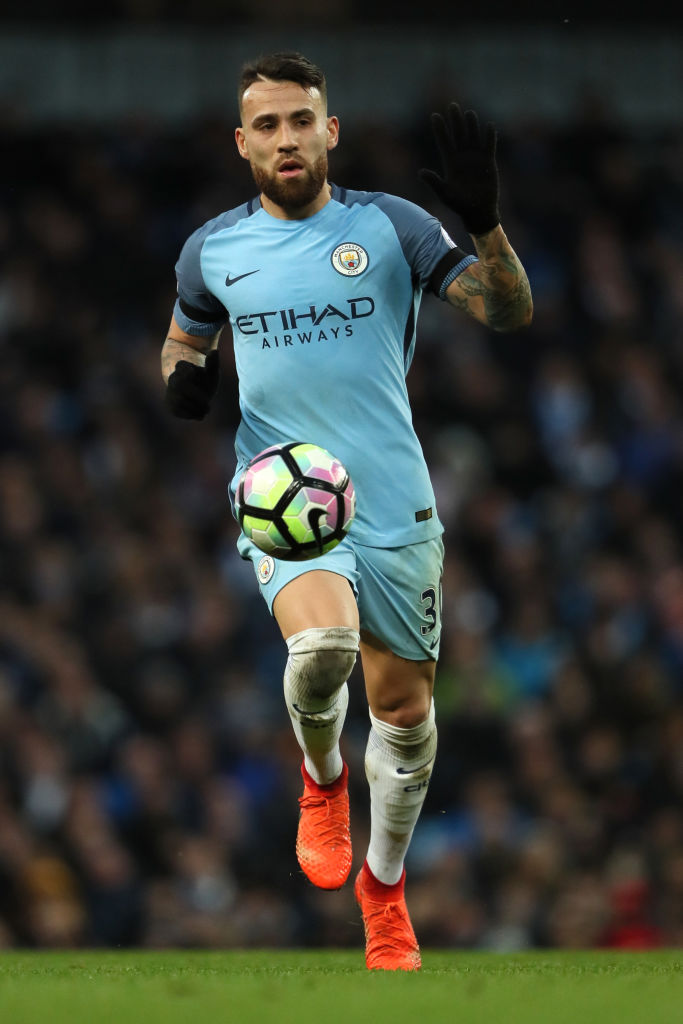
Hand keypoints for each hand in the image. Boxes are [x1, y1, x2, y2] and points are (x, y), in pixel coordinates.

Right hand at [165, 350, 219, 418]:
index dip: (185, 369)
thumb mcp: (211, 371)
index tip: (192, 372)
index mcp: (183, 367)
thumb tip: (215, 351)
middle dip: (196, 397)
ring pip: (178, 401)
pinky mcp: (169, 404)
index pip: (181, 366)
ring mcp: (170, 392)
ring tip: (206, 411)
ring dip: (195, 408)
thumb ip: (212, 364)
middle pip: (180, 386)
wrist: (195, 392)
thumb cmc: (204, 380)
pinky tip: (199, 415)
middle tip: (209, 406)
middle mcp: (173, 378)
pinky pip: (177, 411)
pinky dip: (190, 414)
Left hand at [419, 103, 499, 235]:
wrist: (478, 212)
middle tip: (452, 106)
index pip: (444, 142)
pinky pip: (489, 146)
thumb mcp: (445, 194)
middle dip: (455, 121)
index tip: (435, 116)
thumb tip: (420, 172)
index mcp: (450, 164)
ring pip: (473, 137)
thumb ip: (434, 182)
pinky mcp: (489, 162)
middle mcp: (463, 158)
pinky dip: (489, 137)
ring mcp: (476, 159)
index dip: (440, 130)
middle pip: (458, 135)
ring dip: (471, 126)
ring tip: (468, 113)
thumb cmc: (460, 205)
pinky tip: (489, 126)